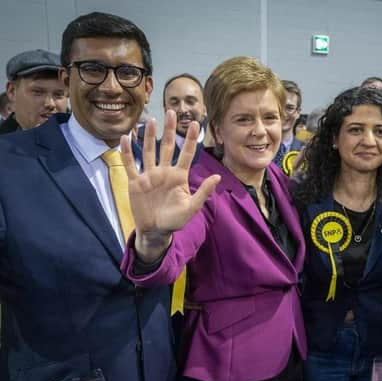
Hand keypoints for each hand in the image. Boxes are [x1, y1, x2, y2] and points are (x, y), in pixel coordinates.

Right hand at [121, 110, 220, 260]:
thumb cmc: (175, 220)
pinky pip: (131, 164)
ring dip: (149, 136)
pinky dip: (127, 152)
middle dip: (170, 130)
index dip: (190, 139)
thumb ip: (204, 192)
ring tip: (151, 120)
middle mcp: (164, 172)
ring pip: (149, 151)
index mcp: (179, 176)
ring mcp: (149, 175)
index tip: (196, 123)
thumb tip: (217, 177)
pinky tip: (125, 138)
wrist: (156, 231)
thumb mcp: (192, 208)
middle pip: (167, 146)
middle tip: (172, 111)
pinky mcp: (136, 182)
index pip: (187, 153)